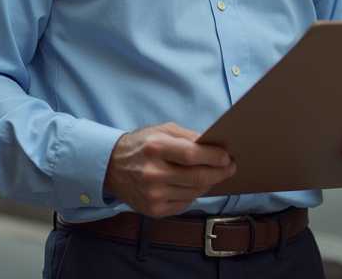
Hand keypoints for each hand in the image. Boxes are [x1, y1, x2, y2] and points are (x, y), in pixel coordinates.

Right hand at [102, 122, 236, 217]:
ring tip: (212, 175)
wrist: (112, 167)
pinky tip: (191, 185)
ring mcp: (153, 194)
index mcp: (155, 147)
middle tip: (230, 168)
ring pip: (194, 192)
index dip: (214, 157)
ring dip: (208, 183)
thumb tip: (215, 147)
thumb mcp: (161, 131)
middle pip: (198, 177)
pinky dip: (193, 194)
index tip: (226, 157)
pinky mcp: (153, 209)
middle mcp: (153, 173)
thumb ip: (188, 137)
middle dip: (219, 172)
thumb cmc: (141, 146)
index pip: (193, 154)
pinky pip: (185, 203)